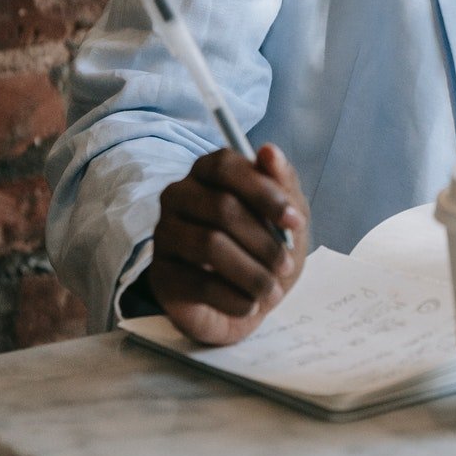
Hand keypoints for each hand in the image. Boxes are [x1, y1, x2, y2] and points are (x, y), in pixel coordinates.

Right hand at [149, 144, 310, 345]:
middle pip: (222, 208)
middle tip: (287, 265)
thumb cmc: (264, 248)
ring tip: (272, 291)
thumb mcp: (285, 217)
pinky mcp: (160, 274)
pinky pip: (198, 283)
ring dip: (251, 273)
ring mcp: (164, 234)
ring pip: (209, 246)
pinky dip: (234, 298)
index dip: (265, 192)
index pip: (227, 166)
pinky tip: (249, 305)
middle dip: (264, 241)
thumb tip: (268, 150)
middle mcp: (178, 195)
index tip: (295, 222)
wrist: (243, 301)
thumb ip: (281, 183)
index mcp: (207, 171)